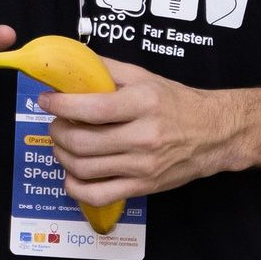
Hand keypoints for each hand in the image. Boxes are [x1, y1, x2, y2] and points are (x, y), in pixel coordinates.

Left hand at [39, 57, 240, 201]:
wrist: (214, 134)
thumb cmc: (177, 103)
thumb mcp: (145, 78)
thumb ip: (107, 70)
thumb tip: (71, 64)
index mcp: (143, 104)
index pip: (93, 108)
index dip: (61, 105)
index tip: (46, 100)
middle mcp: (143, 136)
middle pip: (82, 141)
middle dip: (57, 131)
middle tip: (56, 123)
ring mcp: (143, 166)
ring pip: (84, 169)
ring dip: (62, 155)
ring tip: (63, 144)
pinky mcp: (143, 187)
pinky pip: (98, 195)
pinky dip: (75, 187)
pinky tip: (73, 174)